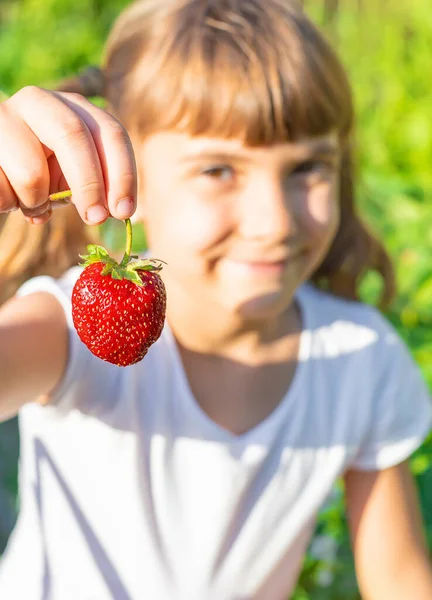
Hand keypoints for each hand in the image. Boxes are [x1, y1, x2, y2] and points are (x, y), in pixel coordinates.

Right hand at [0, 86, 136, 224]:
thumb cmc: (42, 173)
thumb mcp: (74, 176)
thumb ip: (99, 185)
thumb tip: (119, 211)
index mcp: (75, 107)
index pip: (110, 132)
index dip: (123, 174)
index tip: (124, 211)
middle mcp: (40, 101)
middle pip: (74, 135)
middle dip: (89, 185)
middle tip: (96, 219)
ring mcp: (4, 117)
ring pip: (32, 173)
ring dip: (36, 202)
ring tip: (31, 201)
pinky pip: (2, 189)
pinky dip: (9, 203)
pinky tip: (8, 195)